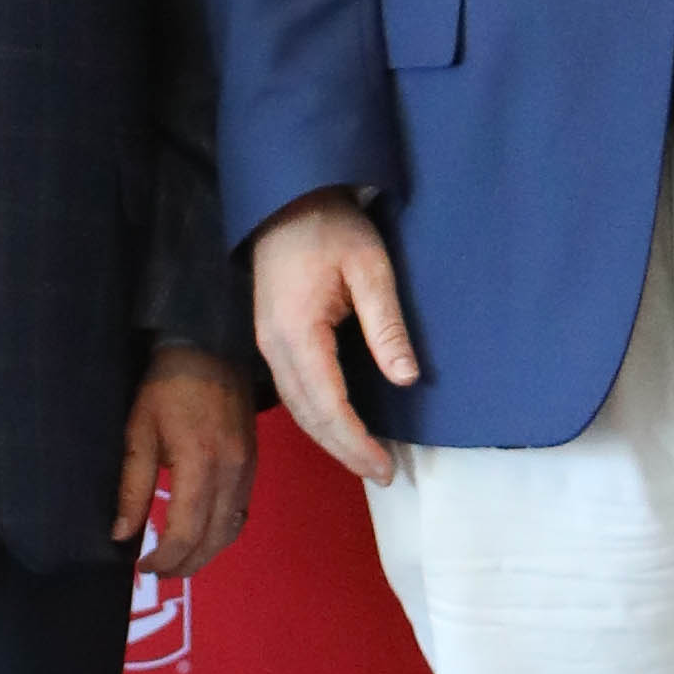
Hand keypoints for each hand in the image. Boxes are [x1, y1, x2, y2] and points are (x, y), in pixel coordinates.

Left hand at [112, 344, 259, 575]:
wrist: (210, 347)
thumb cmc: (166, 386)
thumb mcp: (138, 431)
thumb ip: (132, 486)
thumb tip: (121, 535)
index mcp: (201, 463)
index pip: (186, 532)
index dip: (163, 559)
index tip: (140, 565)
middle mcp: (232, 472)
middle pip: (213, 540)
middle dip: (184, 564)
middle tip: (155, 570)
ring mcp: (248, 468)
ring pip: (231, 530)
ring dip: (204, 553)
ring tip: (176, 558)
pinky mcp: (253, 463)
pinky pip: (240, 511)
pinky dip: (220, 532)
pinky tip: (200, 532)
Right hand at [248, 191, 418, 486]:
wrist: (287, 199)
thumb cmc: (332, 226)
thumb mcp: (370, 268)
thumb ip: (386, 325)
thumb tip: (406, 379)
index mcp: (297, 334)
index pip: (328, 406)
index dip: (356, 442)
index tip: (385, 467)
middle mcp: (274, 347)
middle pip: (308, 416)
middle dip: (344, 450)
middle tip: (382, 474)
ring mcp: (266, 344)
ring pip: (296, 408)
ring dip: (329, 438)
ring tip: (364, 460)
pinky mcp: (270, 338)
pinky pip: (293, 391)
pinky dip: (317, 417)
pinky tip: (339, 425)